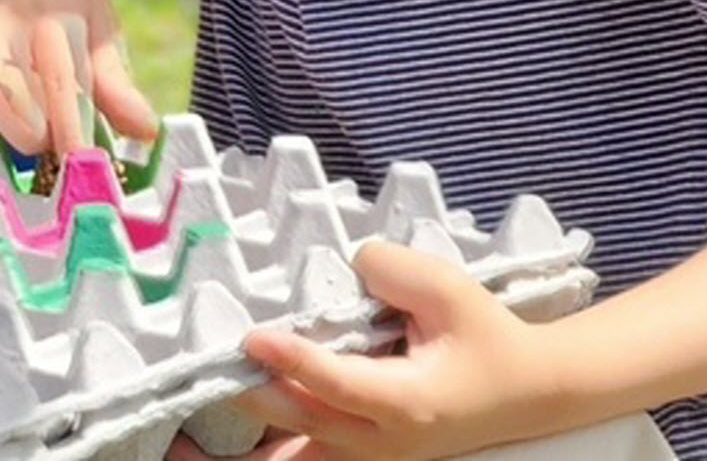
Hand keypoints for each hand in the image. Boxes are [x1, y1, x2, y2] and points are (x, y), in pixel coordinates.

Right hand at [0, 0, 155, 159]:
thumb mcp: (97, 18)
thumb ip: (115, 81)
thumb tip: (146, 131)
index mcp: (52, 18)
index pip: (61, 86)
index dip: (71, 135)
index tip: (82, 166)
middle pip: (1, 96)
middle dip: (25, 134)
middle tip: (43, 141)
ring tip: (1, 127)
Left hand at [166, 242, 565, 458]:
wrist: (526, 388)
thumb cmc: (486, 334)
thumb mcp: (450, 288)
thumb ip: (393, 270)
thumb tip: (341, 266)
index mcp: (410, 402)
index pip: (339, 383)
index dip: (294, 361)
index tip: (253, 338)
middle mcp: (386, 439)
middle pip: (306, 421)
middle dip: (254, 399)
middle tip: (204, 373)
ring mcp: (373, 453)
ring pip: (299, 459)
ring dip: (245, 456)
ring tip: (180, 451)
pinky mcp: (362, 451)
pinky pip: (305, 459)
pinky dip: (266, 457)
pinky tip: (208, 457)